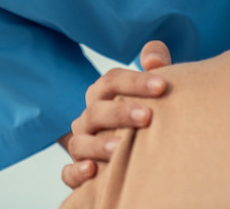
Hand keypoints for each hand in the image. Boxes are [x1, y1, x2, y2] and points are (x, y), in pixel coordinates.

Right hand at [60, 40, 171, 188]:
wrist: (137, 153)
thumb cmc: (145, 116)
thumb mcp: (154, 90)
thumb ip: (156, 67)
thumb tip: (154, 58)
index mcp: (103, 96)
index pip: (112, 81)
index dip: (135, 81)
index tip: (162, 85)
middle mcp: (88, 119)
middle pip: (95, 111)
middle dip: (120, 113)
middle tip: (147, 116)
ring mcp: (81, 145)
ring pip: (79, 142)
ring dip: (98, 144)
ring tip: (120, 147)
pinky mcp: (77, 173)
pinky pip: (68, 173)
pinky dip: (76, 172)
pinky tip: (92, 171)